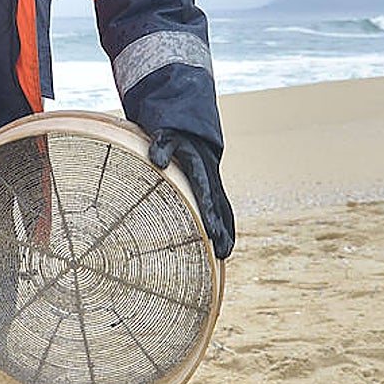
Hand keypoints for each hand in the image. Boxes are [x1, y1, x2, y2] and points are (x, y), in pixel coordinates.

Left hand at [148, 128, 234, 259]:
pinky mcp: (213, 190)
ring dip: (226, 231)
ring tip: (224, 254)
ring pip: (224, 209)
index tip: (211, 230)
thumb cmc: (173, 136)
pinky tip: (223, 244)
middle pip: (218, 206)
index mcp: (199, 166)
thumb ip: (160, 147)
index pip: (204, 190)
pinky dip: (226, 226)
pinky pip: (223, 209)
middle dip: (220, 229)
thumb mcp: (165, 137)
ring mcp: (214, 184)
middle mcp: (210, 177)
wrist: (191, 129)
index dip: (208, 210)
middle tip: (221, 251)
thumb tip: (157, 161)